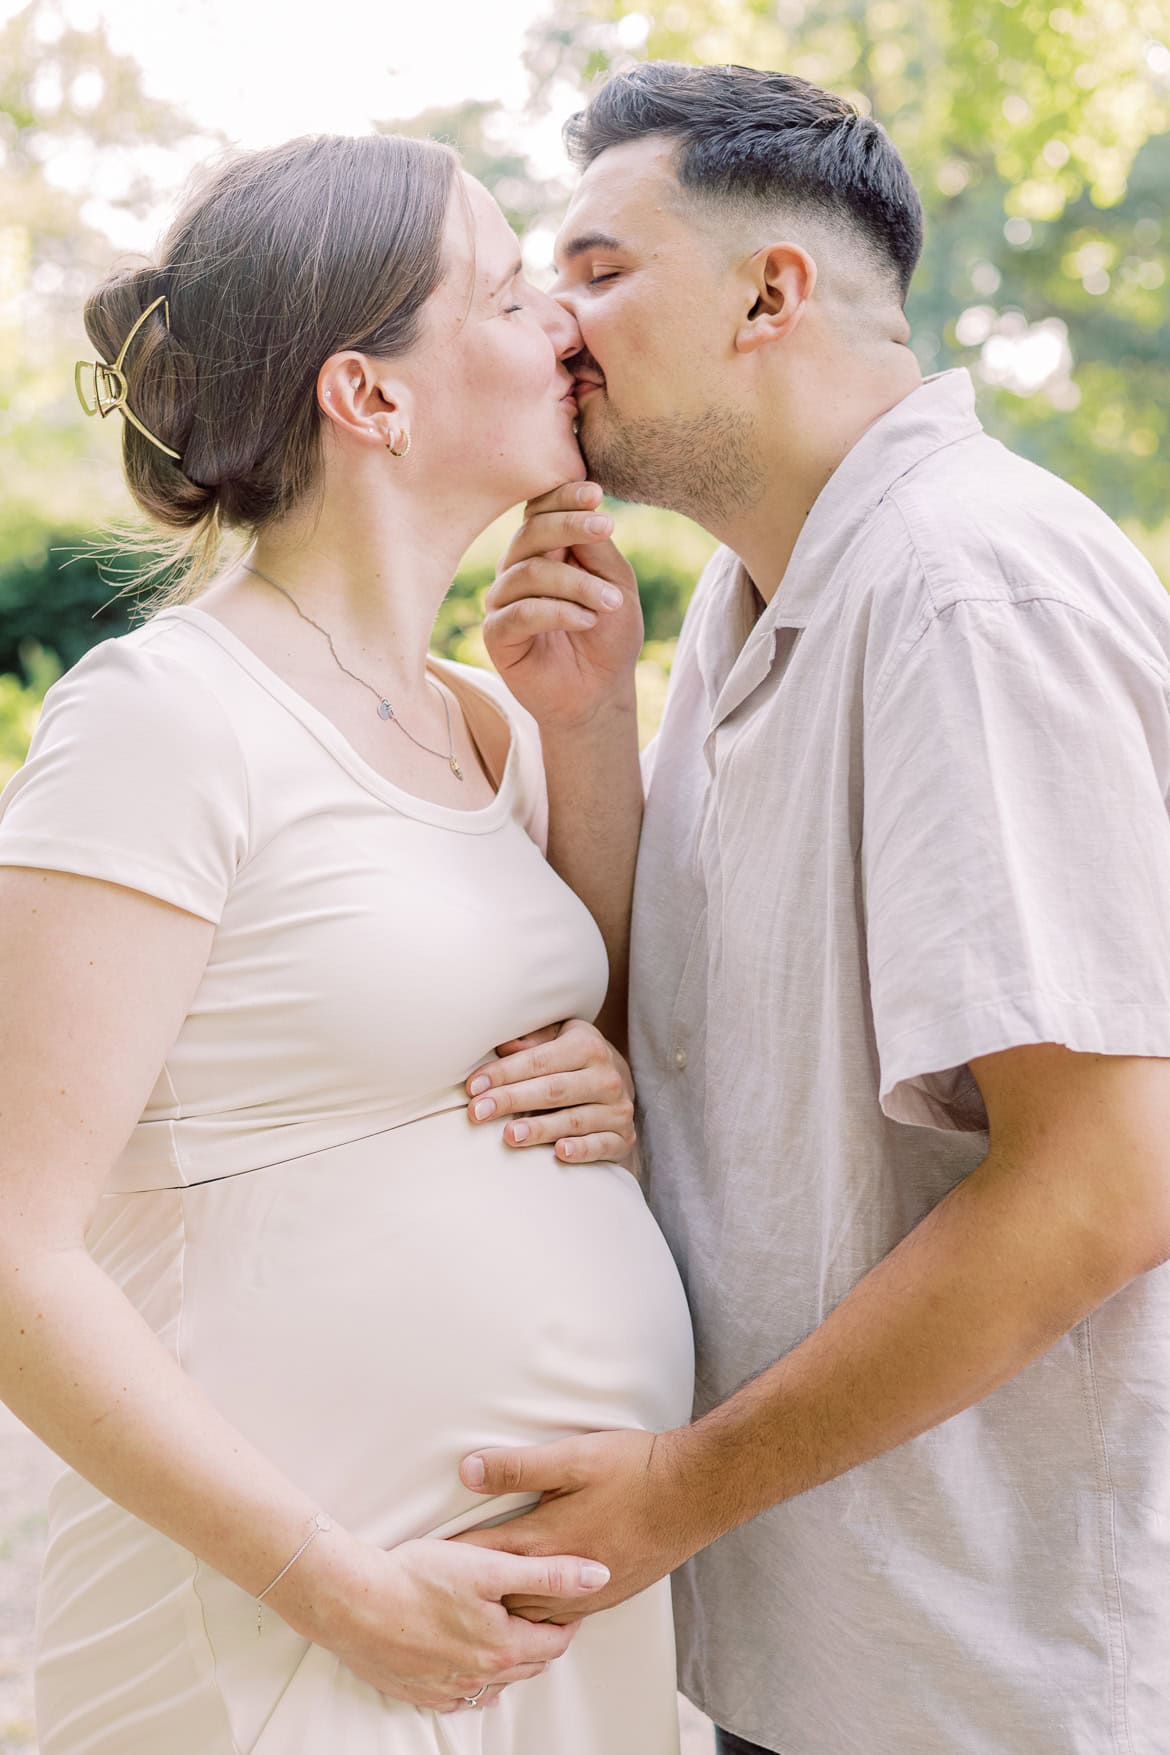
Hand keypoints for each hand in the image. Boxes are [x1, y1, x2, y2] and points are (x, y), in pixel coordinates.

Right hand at [288, 1534, 610, 1714]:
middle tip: (539, 1608)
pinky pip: (461, 1693)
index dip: (567, 1617)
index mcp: (503, 1649)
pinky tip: (465, 1650)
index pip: (556, 1642)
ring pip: (496, 1680)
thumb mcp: (490, 1566)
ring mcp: (448, 1691)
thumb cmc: (419, 1576)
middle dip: (540, 1637)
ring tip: (503, 1624)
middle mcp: (480, 1679)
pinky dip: (473, 1674)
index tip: (567, 1598)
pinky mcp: (420, 1693)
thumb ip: (549, 1573)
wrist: (352, 1602)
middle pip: (528, 1664)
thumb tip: (600, 1575)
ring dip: (508, 1657)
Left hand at [452, 1429, 698, 1624]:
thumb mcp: (573, 1456)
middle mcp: (562, 1577)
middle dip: (471, 1592)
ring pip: (530, 1613)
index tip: (421, 1558)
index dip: (451, 1556)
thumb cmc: (634, 1468)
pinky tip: (532, 1608)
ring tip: (477, 1606)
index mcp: (547, 1541)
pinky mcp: (608, 1594)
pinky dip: (536, 1614)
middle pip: (502, 1595)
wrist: (693, 1493)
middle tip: (439, 1589)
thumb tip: (467, 1470)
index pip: (484, 1556)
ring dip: (504, 1608)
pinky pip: (560, 1617)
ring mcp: (587, 1592)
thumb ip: (519, 1467)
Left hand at [467, 1019, 635, 1165]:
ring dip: (541, 1128)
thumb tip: (502, 1044)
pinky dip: (581, 1149)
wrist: (618, 1089)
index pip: (539, 1060)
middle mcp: (607, 1076)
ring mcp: (618, 1109)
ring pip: (574, 1120)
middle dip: (512, 1100)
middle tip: (478, 1113)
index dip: (504, 1073)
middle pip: (553, 1089)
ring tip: (509, 1135)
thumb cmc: (574, 1062)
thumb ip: (531, 1041)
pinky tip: (559, 1153)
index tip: (473, 1087)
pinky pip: (601, 1145)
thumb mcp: (558, 1039)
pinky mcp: (624, 1138)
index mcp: (587, 1045)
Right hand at [483, 481, 642, 731]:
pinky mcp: (496, 635)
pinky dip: (558, 613)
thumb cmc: (609, 633)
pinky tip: (587, 620)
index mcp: (544, 551)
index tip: (595, 493)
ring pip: (530, 572)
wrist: (601, 692)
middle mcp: (517, 569)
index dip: (563, 496)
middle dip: (570, 526)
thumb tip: (584, 508)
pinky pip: (520, 613)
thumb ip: (597, 547)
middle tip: (606, 529)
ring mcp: (503, 601)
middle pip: (531, 532)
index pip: (541, 511)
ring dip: (577, 583)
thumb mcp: (616, 583)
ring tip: (611, 603)